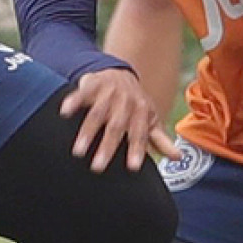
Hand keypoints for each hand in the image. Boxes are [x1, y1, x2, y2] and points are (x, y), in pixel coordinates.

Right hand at [57, 67, 178, 171]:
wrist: (121, 74)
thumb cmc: (135, 105)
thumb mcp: (150, 120)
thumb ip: (160, 140)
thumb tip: (178, 157)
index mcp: (141, 113)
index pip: (138, 134)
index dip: (136, 150)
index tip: (132, 168)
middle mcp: (125, 102)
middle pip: (116, 127)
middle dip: (107, 147)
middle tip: (98, 168)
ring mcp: (108, 93)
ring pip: (97, 114)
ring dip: (87, 132)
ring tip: (78, 151)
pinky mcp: (92, 84)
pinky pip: (82, 93)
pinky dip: (73, 101)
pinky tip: (64, 112)